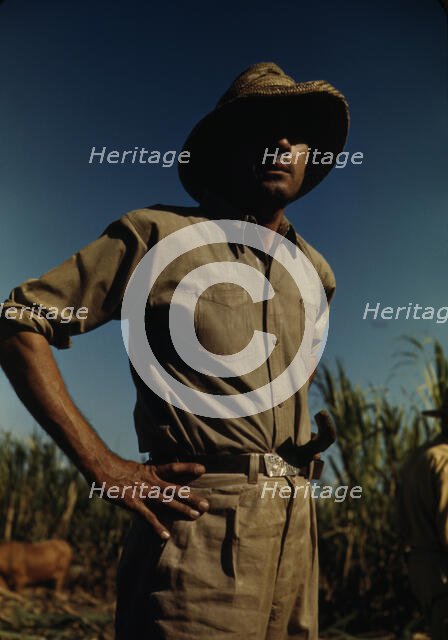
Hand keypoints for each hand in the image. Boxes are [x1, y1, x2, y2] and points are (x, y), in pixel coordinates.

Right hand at [89, 454, 208, 538]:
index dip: (188, 468)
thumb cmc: (116, 469)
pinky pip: (147, 517)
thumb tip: (153, 478)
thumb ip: (146, 475)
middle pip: (175, 489)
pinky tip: (165, 536)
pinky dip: (156, 526)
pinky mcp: (132, 503)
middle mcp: (150, 481)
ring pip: (166, 501)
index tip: (203, 469)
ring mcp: (142, 492)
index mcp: (151, 471)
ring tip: (195, 516)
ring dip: (181, 509)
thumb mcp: (134, 469)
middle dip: (191, 497)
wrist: (101, 468)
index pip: (173, 467)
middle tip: (207, 504)